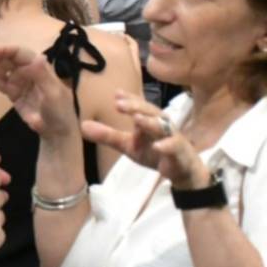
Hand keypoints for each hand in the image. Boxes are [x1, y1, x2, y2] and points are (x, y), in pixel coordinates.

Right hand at [0, 45, 79, 140]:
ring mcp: (18, 81)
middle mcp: (27, 70)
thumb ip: (43, 76)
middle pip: (5, 58)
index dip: (1, 50)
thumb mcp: (54, 94)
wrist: (56, 132)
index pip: (17, 52)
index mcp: (38, 66)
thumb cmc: (59, 111)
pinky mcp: (11, 92)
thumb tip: (36, 57)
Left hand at [82, 92, 211, 188]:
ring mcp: (173, 138)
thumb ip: (107, 135)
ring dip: (150, 123)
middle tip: (119, 104)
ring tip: (136, 119)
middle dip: (136, 107)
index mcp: (149, 121)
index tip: (116, 93)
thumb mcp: (128, 145)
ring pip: (164, 128)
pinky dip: (167, 146)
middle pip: (151, 112)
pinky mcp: (181, 154)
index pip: (139, 106)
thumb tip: (82, 125)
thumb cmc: (155, 152)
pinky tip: (157, 146)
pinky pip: (175, 148)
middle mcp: (162, 126)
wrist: (183, 172)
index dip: (129, 100)